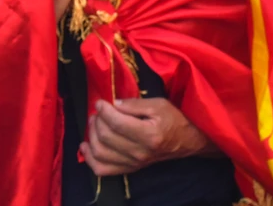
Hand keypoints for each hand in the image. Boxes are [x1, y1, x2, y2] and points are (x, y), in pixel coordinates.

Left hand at [80, 98, 215, 176]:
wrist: (186, 141)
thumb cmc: (174, 119)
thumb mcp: (159, 104)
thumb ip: (135, 104)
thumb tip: (114, 104)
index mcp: (149, 135)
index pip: (117, 123)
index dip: (104, 110)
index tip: (100, 102)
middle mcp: (139, 153)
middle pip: (106, 137)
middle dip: (97, 121)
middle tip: (98, 111)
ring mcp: (133, 164)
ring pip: (100, 153)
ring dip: (91, 136)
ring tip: (94, 124)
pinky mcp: (129, 169)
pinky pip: (102, 170)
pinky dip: (90, 159)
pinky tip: (86, 146)